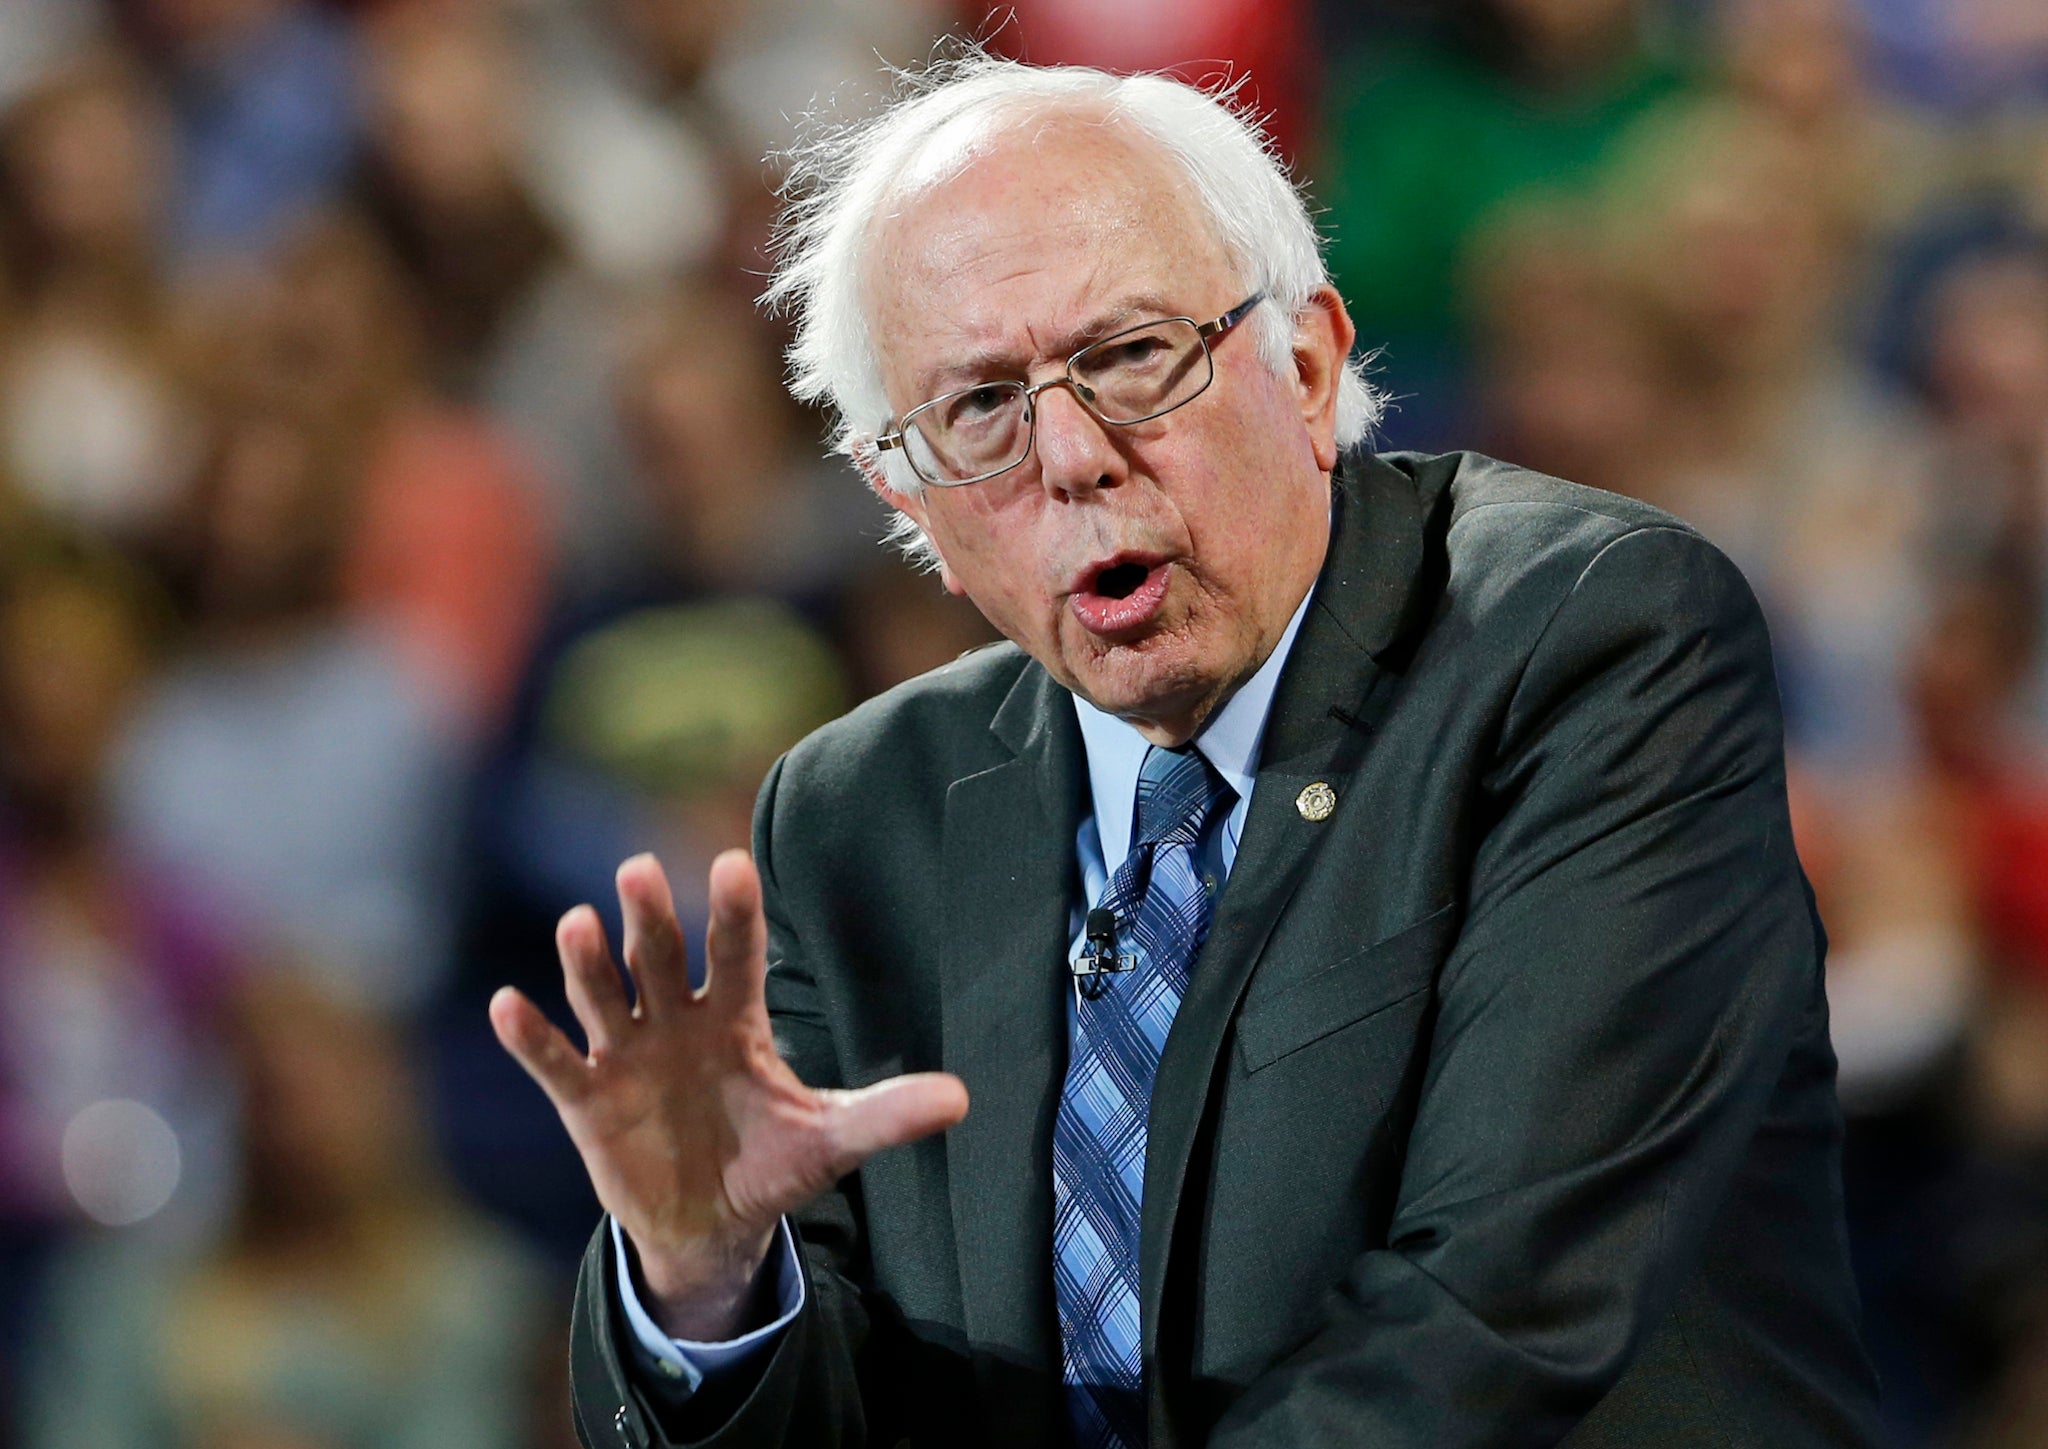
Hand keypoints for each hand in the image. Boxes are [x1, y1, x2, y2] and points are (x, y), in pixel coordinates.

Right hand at [490, 849, 969, 1338]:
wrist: (712, 1225)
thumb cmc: (772, 1163)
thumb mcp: (830, 1139)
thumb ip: (887, 1114)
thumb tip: (963, 1099)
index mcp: (737, 1019)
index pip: (736, 954)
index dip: (733, 914)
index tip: (731, 865)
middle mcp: (678, 1021)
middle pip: (662, 958)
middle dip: (651, 919)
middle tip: (638, 871)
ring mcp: (627, 1054)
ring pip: (604, 996)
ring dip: (588, 963)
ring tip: (578, 926)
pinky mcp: (586, 1099)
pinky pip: (554, 1062)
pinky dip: (530, 1036)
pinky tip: (507, 1004)